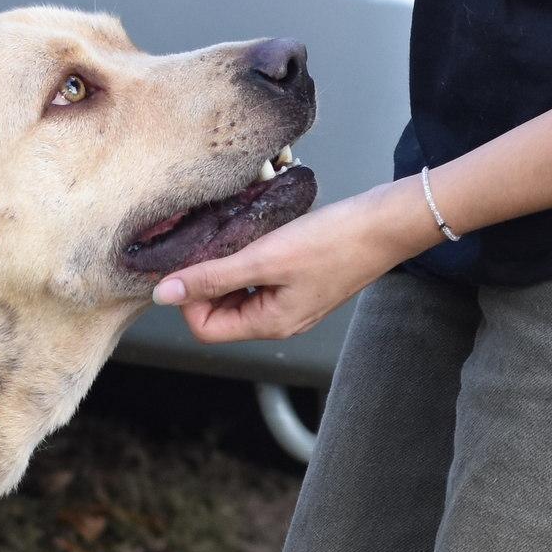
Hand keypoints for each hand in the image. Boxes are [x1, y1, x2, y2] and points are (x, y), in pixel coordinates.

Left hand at [151, 178, 435, 343]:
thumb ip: (212, 276)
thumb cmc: (335, 242)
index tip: (190, 263)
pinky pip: (259, 277)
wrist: (387, 223)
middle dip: (207, 281)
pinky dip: (249, 258)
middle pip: (219, 311)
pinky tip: (255, 235)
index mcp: (270, 324)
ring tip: (234, 237)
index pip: (205, 327)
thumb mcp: (265, 259)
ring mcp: (291, 301)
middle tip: (209, 244)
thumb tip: (165, 293)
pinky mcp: (300, 280)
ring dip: (227, 267)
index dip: (189, 298)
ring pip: (238, 292)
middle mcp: (278, 320)